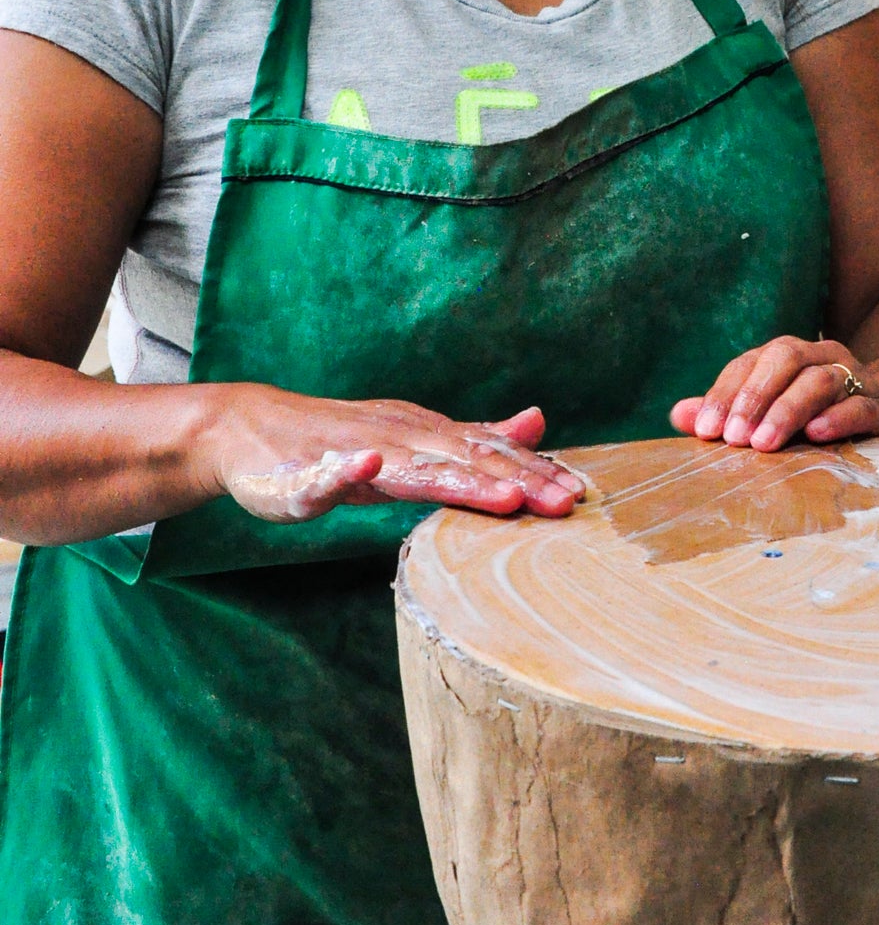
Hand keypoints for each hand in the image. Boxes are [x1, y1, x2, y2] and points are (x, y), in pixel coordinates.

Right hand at [204, 386, 585, 523]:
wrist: (251, 430)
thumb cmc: (340, 441)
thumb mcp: (414, 440)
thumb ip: (473, 437)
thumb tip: (537, 422)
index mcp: (425, 433)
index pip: (489, 452)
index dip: (535, 472)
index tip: (580, 494)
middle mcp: (399, 437)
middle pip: (466, 460)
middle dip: (518, 482)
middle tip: (565, 502)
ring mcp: (354, 451)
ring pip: (412, 467)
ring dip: (459, 479)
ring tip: (503, 497)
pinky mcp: (309, 472)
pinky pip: (329, 471)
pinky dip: (349, 465)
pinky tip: (367, 461)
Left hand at [670, 336, 878, 452]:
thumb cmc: (818, 417)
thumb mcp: (771, 415)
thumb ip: (728, 413)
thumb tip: (678, 415)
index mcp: (788, 357)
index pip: (749, 363)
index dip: (724, 394)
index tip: (706, 431)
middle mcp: (821, 357)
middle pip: (785, 358)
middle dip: (754, 397)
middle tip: (733, 439)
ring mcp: (856, 378)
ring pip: (820, 379)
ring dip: (788, 410)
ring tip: (764, 443)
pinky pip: (861, 404)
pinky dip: (838, 417)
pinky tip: (817, 435)